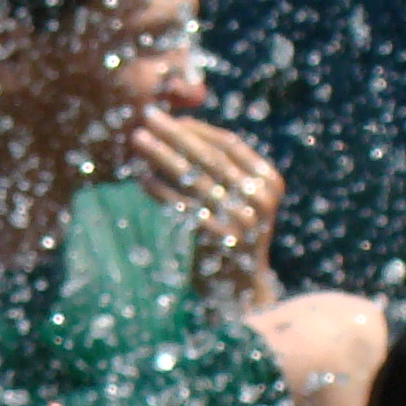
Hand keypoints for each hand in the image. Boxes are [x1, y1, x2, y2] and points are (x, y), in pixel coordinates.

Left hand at [127, 113, 280, 306]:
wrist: (240, 289)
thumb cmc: (233, 236)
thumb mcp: (242, 199)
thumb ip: (225, 169)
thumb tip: (181, 125)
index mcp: (269, 182)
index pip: (229, 144)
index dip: (198, 128)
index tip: (171, 116)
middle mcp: (260, 199)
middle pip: (208, 157)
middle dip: (174, 134)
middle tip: (148, 116)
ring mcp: (240, 219)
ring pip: (192, 178)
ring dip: (160, 155)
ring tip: (137, 140)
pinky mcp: (217, 239)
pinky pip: (181, 206)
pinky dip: (159, 189)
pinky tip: (140, 177)